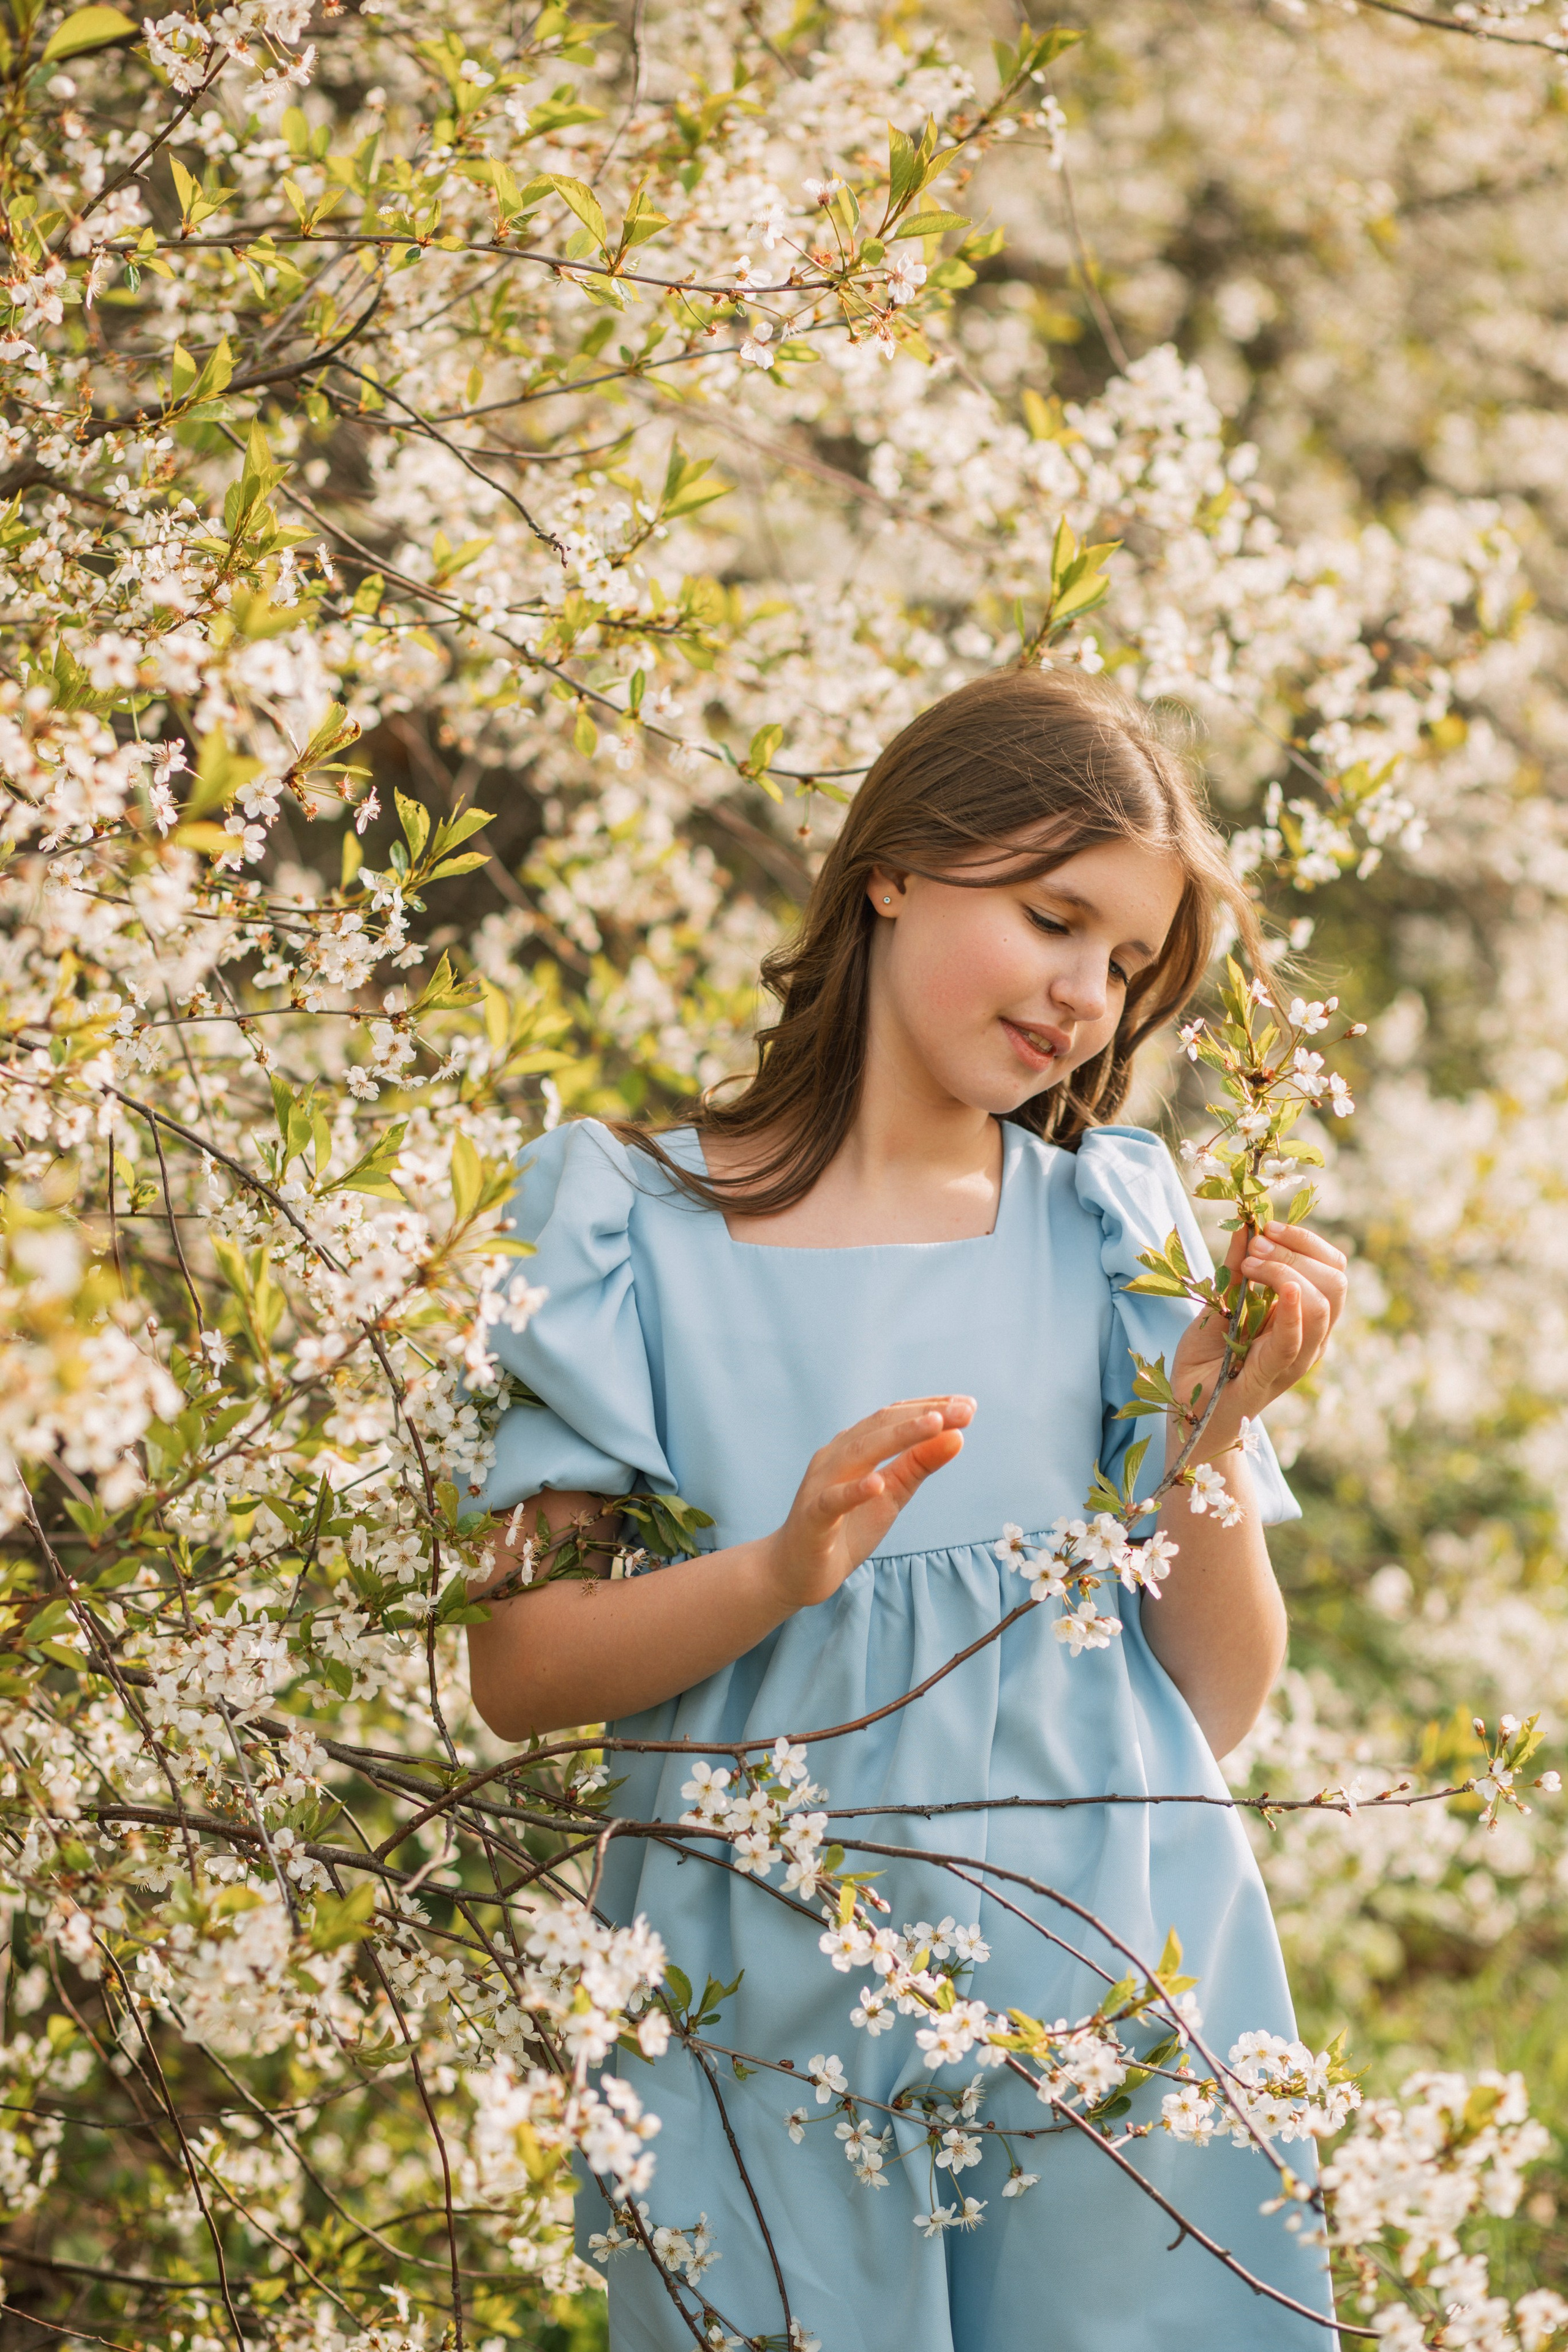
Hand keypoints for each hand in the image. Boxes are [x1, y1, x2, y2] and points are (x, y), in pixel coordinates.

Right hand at [762, 1397, 974, 1611]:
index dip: (931, 1408)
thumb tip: (958, 1435)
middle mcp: (835, 1457)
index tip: (969, 1406)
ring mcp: (820, 1485)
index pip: (893, 1417)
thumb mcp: (893, 1494)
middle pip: (880, 1426)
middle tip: (963, 1410)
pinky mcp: (811, 1518)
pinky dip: (853, 1490)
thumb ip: (919, 1465)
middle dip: (923, 1415)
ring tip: (934, 1426)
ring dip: (897, 1437)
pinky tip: (877, 1483)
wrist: (798, 1569)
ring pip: (858, 1453)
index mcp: (854, 1447)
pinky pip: (831, 1501)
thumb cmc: (847, 1527)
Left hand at [1169, 1221, 1347, 1462]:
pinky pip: (1295, 1342)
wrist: (1187, 1420)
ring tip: (1250, 1266)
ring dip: (1288, 1272)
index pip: (1331, 1267)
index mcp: (1302, 1318)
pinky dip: (1296, 1312)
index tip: (1265, 1226)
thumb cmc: (1205, 1365)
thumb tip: (1245, 1226)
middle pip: (1336, 1281)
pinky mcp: (1271, 1376)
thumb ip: (1234, 1271)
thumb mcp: (1217, 1306)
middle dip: (1297, 1251)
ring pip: (1325, 1305)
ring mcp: (1294, 1359)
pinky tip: (1288, 1290)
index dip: (1305, 1240)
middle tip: (1255, 1245)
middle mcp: (1309, 1338)